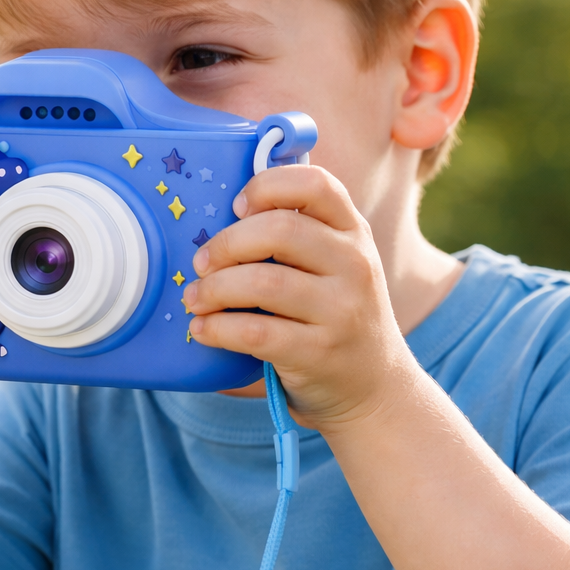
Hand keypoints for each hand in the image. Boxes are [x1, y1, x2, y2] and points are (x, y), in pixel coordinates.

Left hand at [182, 166, 418, 433]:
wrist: (374, 386)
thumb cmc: (335, 314)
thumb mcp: (336, 265)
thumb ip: (299, 235)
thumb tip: (220, 217)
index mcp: (353, 231)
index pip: (315, 183)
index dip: (266, 186)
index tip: (237, 208)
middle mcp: (354, 264)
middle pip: (278, 229)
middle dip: (226, 244)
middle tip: (201, 263)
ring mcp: (342, 310)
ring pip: (262, 282)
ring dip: (214, 289)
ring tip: (195, 299)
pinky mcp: (319, 352)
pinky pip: (255, 332)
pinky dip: (218, 329)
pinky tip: (203, 329)